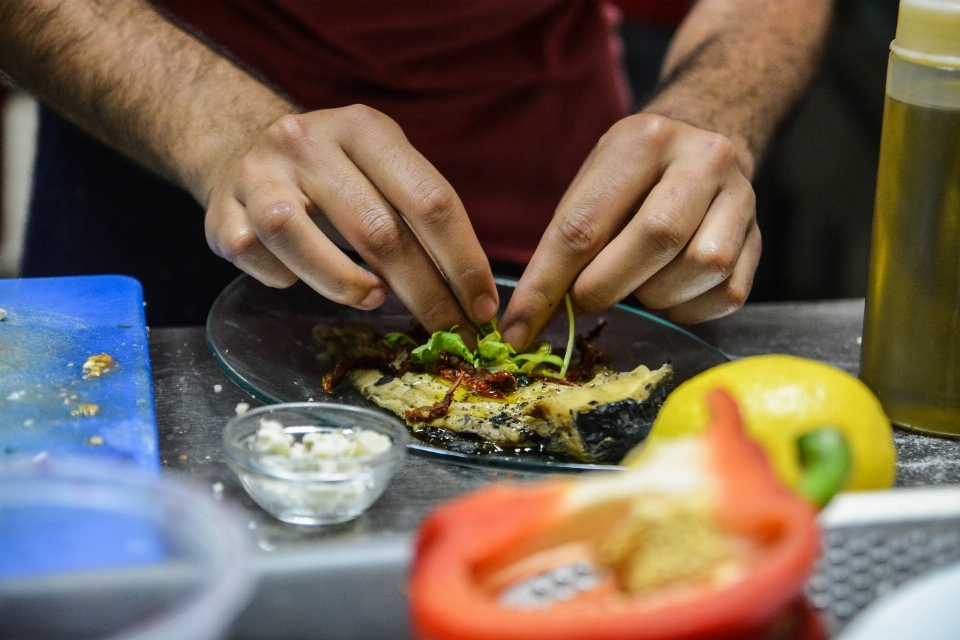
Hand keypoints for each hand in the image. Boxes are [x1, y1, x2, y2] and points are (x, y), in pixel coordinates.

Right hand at [203, 105, 499, 333]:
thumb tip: (468, 293)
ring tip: (374, 298)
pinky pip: (263, 262)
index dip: (463, 260)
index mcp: (363, 128)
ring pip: (304, 244)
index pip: (429, 199)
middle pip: (379, 232)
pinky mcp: (220, 215)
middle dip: (425, 294)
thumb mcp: (380, 164)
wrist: (242, 148)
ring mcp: (258, 177)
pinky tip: (302, 274)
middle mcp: (307, 143)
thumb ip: (417, 212)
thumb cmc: (334, 171)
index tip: (482, 307)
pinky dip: (289, 280)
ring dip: (349, 286)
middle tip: (450, 333)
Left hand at [500, 113, 759, 348]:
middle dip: (607, 285)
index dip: (546, 286)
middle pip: (655, 237)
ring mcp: (741, 196)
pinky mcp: (760, 237)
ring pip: (702, 265)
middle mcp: (702, 159)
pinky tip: (670, 291)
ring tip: (638, 282)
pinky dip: (688, 307)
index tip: (518, 331)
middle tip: (585, 299)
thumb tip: (528, 321)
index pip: (584, 224)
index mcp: (643, 140)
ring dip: (656, 295)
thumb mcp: (592, 185)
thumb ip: (565, 244)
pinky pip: (727, 292)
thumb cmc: (631, 176)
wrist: (704, 142)